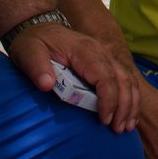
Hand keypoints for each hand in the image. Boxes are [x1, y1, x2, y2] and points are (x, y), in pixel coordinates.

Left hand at [8, 22, 142, 131]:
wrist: (38, 29)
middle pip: (122, 79)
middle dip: (124, 106)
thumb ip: (36, 67)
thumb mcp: (27, 51)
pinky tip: (129, 115)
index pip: (105, 76)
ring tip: (126, 127)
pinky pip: (124, 79)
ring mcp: (104, 56)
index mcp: (84, 50)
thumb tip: (47, 85)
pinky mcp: (104, 63)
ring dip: (131, 103)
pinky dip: (130, 97)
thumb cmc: (33, 42)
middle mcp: (99, 51)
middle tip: (118, 129)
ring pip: (128, 79)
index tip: (104, 120)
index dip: (109, 99)